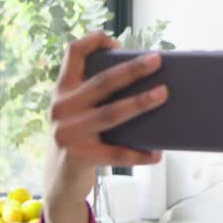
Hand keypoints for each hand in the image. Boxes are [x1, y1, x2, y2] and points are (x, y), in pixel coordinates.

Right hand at [43, 32, 166, 222]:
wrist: (58, 181)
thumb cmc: (79, 137)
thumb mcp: (77, 112)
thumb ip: (96, 95)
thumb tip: (146, 81)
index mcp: (63, 90)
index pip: (72, 53)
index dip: (95, 41)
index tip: (118, 44)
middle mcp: (62, 108)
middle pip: (101, 81)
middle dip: (132, 69)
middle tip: (157, 60)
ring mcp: (69, 133)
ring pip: (111, 113)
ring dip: (140, 103)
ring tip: (163, 94)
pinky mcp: (79, 157)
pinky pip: (116, 154)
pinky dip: (139, 153)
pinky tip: (156, 153)